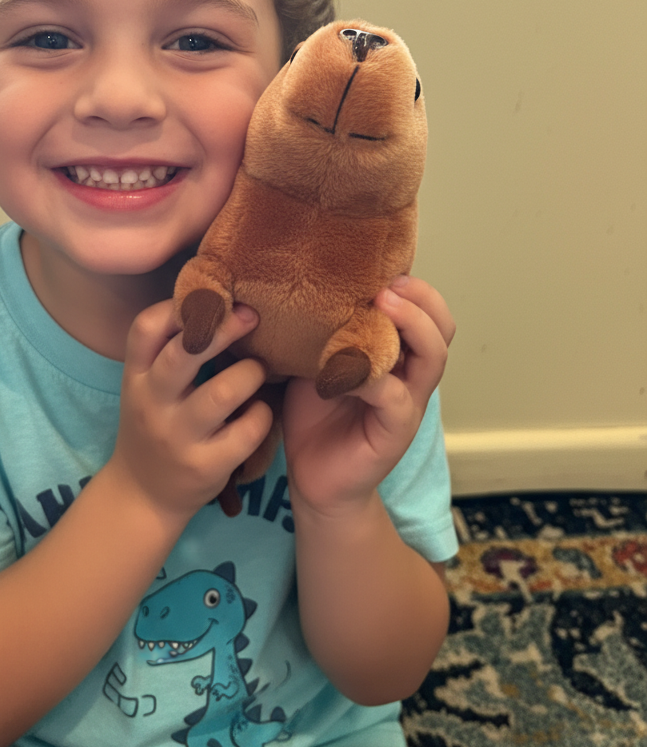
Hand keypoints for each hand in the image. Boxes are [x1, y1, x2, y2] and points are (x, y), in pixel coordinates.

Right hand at [111, 300, 272, 521]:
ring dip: (250, 372)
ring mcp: (177, 437)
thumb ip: (169, 349)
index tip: (209, 299)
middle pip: (184, 352)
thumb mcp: (146, 386)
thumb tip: (216, 296)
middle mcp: (152, 404)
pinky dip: (262, 414)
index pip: (145, 328)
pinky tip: (261, 410)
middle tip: (250, 316)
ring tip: (258, 369)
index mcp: (136, 378)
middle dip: (223, 327)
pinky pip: (246, 431)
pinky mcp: (205, 466)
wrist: (142, 495)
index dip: (178, 306)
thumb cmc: (154, 424)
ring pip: (223, 392)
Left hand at [282, 276, 454, 515]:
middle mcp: (410, 376)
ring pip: (433, 356)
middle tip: (386, 285)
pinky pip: (394, 395)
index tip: (383, 269)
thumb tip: (304, 283)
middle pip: (442, 328)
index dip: (413, 288)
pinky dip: (371, 376)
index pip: (426, 312)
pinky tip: (343, 370)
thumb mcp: (315, 360)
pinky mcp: (396, 430)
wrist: (312, 477)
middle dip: (421, 299)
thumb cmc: (315, 415)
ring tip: (381, 306)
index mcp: (397, 355)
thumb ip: (324, 329)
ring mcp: (408, 403)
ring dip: (410, 326)